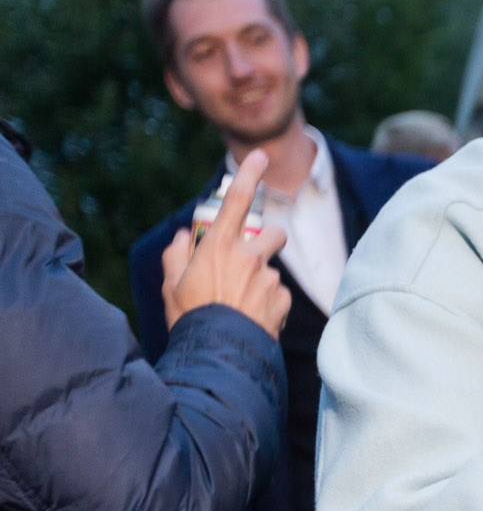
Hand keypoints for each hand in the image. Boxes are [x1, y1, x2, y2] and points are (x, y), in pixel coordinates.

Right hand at [161, 149, 290, 336]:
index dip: (249, 175)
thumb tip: (184, 237)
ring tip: (240, 306)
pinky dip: (268, 303)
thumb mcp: (172, 285)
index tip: (260, 156)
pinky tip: (251, 318)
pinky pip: (278, 295)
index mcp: (219, 247)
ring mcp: (269, 278)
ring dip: (261, 281)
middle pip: (273, 234)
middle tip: (252, 260)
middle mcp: (249, 257)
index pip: (237, 201)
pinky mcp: (283, 299)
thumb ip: (176, 255)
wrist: (218, 354)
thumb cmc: (190, 318)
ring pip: (272, 270)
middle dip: (269, 241)